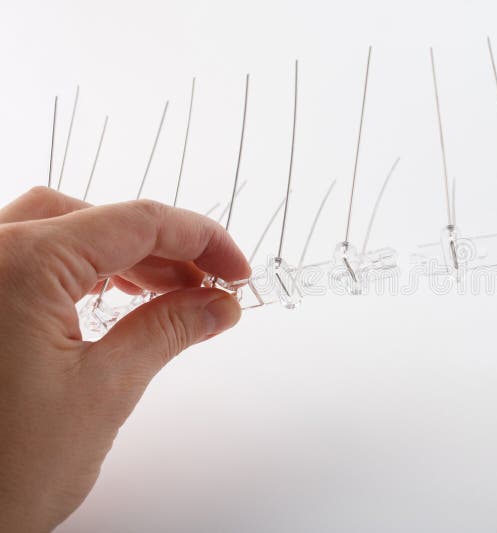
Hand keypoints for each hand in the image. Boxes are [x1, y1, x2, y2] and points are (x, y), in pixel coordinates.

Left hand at [0, 188, 250, 531]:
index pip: (135, 222)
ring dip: (125, 256)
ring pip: (64, 233)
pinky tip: (116, 297)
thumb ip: (168, 330)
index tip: (236, 269)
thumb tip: (217, 305)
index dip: (200, 239)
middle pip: (98, 221)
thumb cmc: (0, 472)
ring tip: (174, 293)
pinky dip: (84, 270)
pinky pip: (34, 261)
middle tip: (212, 285)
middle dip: (165, 249)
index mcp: (19, 264)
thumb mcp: (104, 391)